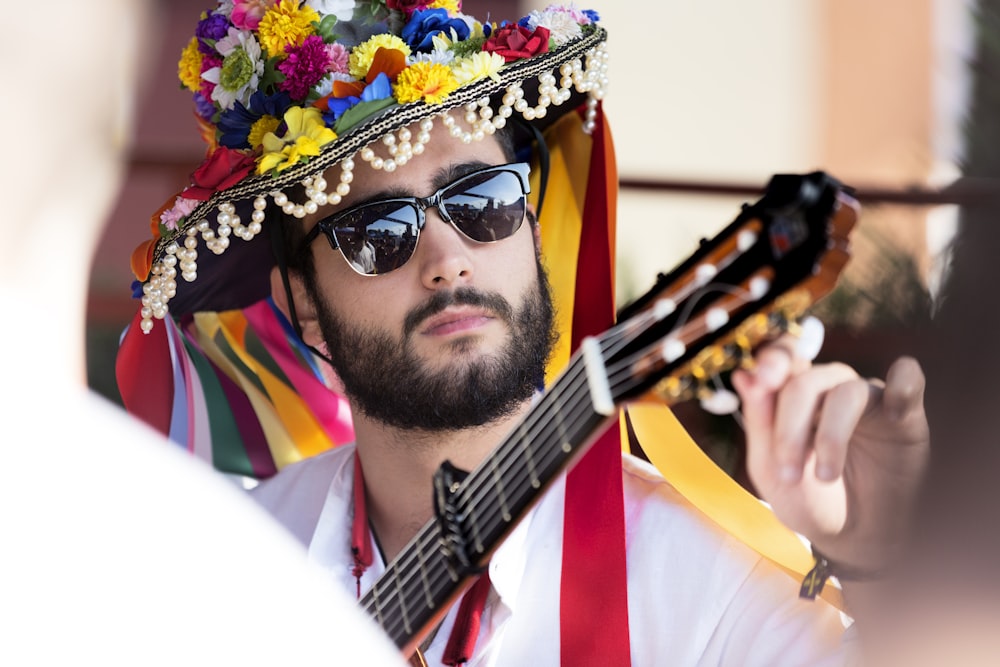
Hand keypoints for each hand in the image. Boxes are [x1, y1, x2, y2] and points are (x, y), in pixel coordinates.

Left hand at [731, 341, 929, 572]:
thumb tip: (744, 376)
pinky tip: (898, 403)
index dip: (770, 361)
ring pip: (846, 390)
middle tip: (786, 473)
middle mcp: (827, 388)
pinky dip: (904, 384)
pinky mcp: (905, 415)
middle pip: (804, 381)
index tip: (762, 380)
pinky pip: (908, 383)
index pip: (779, 360)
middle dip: (789, 427)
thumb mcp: (770, 468)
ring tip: (824, 477)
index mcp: (789, 395)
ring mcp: (866, 398)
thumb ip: (759, 422)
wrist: (853, 538)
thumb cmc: (808, 499)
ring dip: (830, 436)